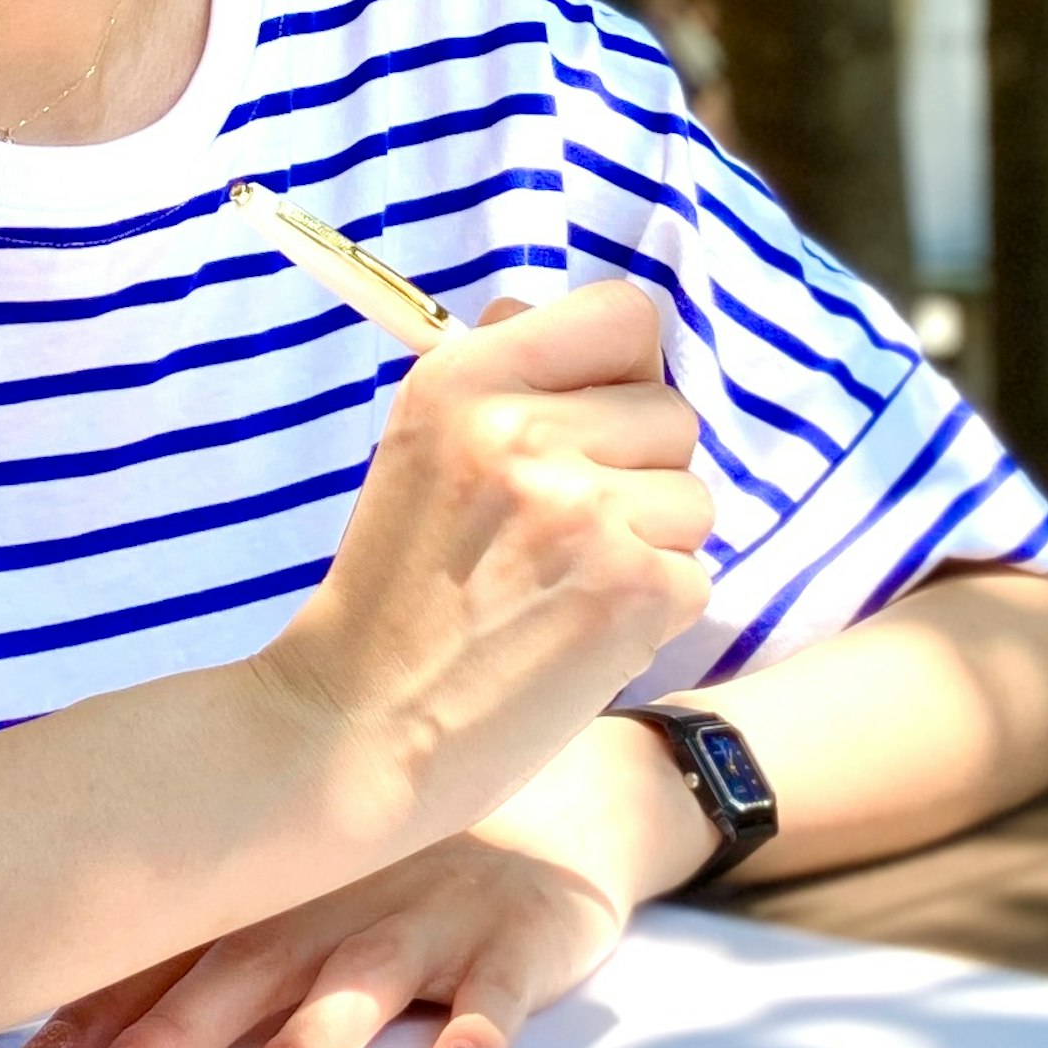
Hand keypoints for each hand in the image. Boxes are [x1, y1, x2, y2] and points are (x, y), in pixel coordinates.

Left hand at [19, 715, 711, 1047]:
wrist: (559, 799)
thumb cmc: (398, 864)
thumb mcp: (308, 878)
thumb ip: (215, 931)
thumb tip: (73, 994)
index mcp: (282, 889)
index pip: (180, 952)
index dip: (106, 1007)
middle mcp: (343, 900)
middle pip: (249, 971)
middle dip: (174, 1034)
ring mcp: (431, 917)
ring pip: (363, 984)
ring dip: (309, 1044)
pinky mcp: (517, 940)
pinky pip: (500, 994)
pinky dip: (476, 1036)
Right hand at [256, 283, 712, 852]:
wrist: (354, 731)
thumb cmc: (396, 594)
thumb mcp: (420, 446)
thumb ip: (502, 376)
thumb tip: (567, 316)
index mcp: (467, 378)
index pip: (623, 316)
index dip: (624, 372)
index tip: (591, 424)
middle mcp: (523, 431)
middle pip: (671, 414)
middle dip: (636, 474)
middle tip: (554, 538)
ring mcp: (582, 509)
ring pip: (692, 498)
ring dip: (647, 548)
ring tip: (559, 589)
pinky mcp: (630, 589)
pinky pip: (694, 575)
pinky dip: (649, 614)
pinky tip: (573, 635)